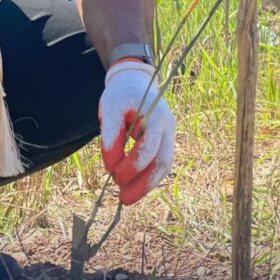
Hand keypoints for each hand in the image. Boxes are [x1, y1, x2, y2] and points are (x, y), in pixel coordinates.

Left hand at [98, 60, 175, 204]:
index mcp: (156, 116)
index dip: (131, 165)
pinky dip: (148, 176)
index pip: (148, 147)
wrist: (134, 81)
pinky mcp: (165, 141)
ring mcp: (169, 134)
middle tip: (123, 199)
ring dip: (147, 184)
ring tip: (127, 198)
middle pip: (162, 162)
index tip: (112, 174)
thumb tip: (110, 168)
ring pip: (164, 166)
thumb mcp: (110, 110)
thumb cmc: (120, 95)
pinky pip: (160, 163)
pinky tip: (133, 186)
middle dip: (143, 184)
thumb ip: (110, 137)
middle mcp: (168, 127)